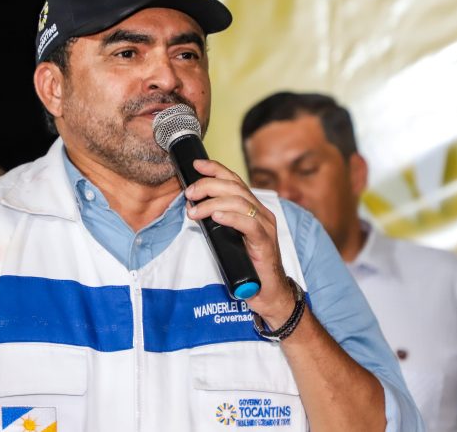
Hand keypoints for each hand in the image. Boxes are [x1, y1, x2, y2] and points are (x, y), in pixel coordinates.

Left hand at [184, 159, 295, 327]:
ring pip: (240, 202)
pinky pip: (249, 224)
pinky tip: (216, 216)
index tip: (196, 165)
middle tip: (189, 193)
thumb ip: (217, 222)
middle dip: (208, 185)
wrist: (267, 292)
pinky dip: (231, 217)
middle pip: (235, 187)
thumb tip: (193, 208)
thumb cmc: (246, 265)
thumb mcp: (227, 238)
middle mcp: (261, 213)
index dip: (215, 169)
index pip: (234, 180)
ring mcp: (265, 226)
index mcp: (252, 208)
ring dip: (212, 203)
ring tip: (194, 210)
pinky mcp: (266, 243)